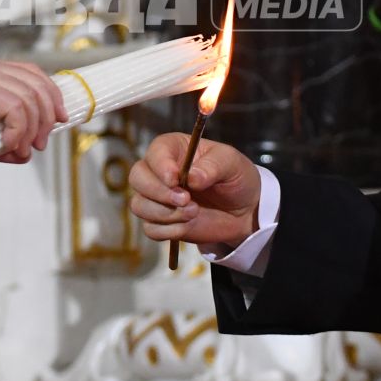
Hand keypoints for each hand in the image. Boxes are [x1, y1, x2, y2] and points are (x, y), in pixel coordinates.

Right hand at [0, 57, 66, 162]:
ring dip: (32, 129)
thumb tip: (26, 152)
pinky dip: (18, 130)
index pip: (32, 73)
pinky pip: (15, 107)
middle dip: (46, 117)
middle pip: (37, 84)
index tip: (59, 120)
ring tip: (21, 149)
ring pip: (29, 97)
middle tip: (40, 143)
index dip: (51, 95)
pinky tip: (7, 145)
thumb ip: (2, 137)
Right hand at [128, 134, 261, 252]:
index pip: (155, 152)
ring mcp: (157, 198)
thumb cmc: (236, 177)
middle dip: (159, 192)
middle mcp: (159, 171)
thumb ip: (213, 166)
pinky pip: (150, 229)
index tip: (175, 179)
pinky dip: (169, 230)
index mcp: (174, 149)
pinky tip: (188, 224)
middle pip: (137, 178)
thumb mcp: (232, 163)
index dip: (161, 166)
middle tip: (186, 199)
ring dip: (166, 213)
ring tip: (194, 212)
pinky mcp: (160, 221)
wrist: (244, 210)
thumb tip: (192, 177)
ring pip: (140, 205)